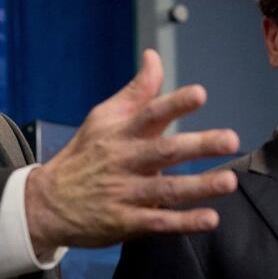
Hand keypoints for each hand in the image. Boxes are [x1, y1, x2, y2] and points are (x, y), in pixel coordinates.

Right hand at [25, 49, 238, 254]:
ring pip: (166, 188)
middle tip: (231, 139)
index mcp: (120, 132)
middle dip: (199, 145)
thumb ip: (136, 91)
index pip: (149, 113)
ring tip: (229, 181)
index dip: (175, 103)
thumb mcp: (103, 118)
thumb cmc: (84, 155)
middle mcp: (123, 160)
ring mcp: (123, 192)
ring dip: (199, 186)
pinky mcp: (124, 222)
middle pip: (164, 151)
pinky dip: (184, 222)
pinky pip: (158, 222)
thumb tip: (154, 56)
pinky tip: (210, 219)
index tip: (199, 94)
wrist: (46, 202)